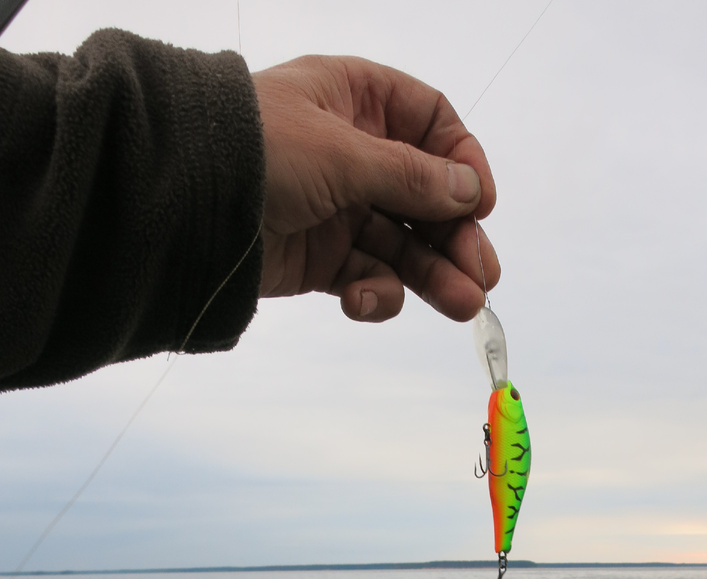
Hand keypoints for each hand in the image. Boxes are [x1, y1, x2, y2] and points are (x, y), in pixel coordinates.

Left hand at [251, 55, 498, 321]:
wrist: (179, 206)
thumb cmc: (257, 150)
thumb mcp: (342, 154)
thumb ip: (410, 177)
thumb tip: (470, 192)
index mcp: (356, 100)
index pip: (430, 123)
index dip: (462, 162)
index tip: (481, 204)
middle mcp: (351, 153)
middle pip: (425, 197)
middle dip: (455, 237)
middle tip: (483, 276)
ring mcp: (335, 209)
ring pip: (401, 246)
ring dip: (431, 275)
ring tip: (462, 305)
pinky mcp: (318, 260)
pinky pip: (364, 278)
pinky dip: (373, 294)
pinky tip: (364, 301)